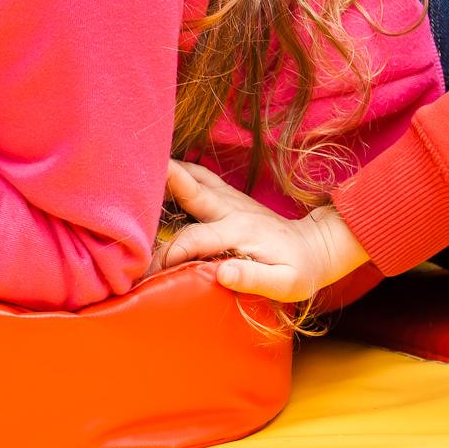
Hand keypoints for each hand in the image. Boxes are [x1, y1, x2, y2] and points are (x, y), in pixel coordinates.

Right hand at [151, 160, 369, 302]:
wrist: (317, 247)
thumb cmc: (299, 272)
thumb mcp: (286, 284)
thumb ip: (254, 278)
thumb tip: (222, 273)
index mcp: (239, 232)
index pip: (193, 239)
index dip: (168, 253)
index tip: (146, 268)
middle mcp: (231, 209)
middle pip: (190, 190)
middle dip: (162, 182)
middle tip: (131, 172)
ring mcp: (230, 199)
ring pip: (194, 177)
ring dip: (168, 171)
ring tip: (140, 164)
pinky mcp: (229, 197)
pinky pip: (200, 177)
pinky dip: (180, 171)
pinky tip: (162, 168)